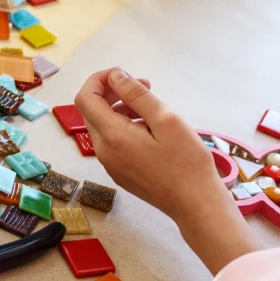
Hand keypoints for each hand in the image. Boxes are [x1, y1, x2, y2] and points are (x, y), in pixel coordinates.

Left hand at [75, 67, 259, 273]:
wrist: (196, 205)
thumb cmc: (186, 162)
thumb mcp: (166, 120)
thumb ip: (136, 95)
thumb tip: (114, 76)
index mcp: (111, 136)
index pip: (85, 98)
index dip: (98, 80)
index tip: (123, 74)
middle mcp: (103, 150)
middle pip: (92, 111)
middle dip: (113, 93)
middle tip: (145, 87)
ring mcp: (110, 164)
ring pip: (104, 126)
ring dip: (121, 109)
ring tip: (152, 108)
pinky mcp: (120, 172)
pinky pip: (113, 142)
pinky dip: (125, 127)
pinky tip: (151, 129)